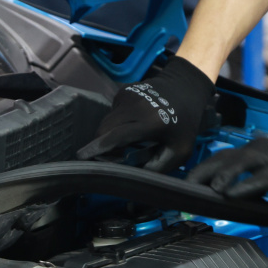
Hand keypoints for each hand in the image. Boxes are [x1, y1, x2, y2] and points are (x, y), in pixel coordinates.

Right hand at [76, 55, 213, 171]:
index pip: (116, 136)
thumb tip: (134, 180)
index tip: (82, 158)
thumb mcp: (180, 151)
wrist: (185, 87)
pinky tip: (130, 126)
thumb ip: (158, 168)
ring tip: (124, 143)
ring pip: (106, 121)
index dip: (98, 148)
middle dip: (101, 145)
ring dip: (109, 135)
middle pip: (104, 129)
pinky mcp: (123, 92)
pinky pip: (112, 113)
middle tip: (110, 156)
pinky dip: (116, 123)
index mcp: (150, 122)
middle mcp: (134, 106)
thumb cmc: (185, 123)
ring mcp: (127, 96)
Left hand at [188, 137, 267, 204]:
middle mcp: (259, 149)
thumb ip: (250, 179)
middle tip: (187, 187)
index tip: (189, 184)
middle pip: (224, 158)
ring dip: (220, 177)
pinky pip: (257, 179)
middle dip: (203, 173)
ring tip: (207, 190)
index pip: (222, 157)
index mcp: (256, 148)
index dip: (204, 170)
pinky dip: (242, 187)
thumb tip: (226, 194)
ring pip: (238, 164)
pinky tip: (231, 195)